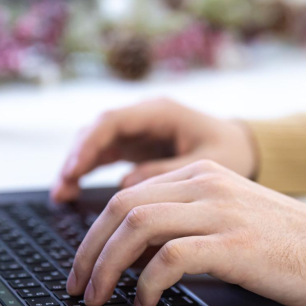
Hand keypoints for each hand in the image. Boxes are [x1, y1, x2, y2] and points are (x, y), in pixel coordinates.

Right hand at [51, 98, 257, 202]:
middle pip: (98, 131)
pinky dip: (88, 172)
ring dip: (77, 166)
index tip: (75, 170)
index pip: (114, 121)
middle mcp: (144, 117)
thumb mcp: (207, 163)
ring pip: (96, 143)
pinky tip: (72, 193)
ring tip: (61, 194)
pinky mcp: (137, 148)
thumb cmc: (232, 152)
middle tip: (62, 187)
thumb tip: (126, 186)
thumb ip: (168, 171)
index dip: (90, 145)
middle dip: (76, 157)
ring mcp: (138, 132)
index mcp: (161, 112)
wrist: (245, 148)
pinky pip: (105, 156)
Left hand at [67, 160, 305, 305]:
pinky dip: (146, 282)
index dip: (94, 232)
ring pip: (138, 226)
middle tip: (77, 284)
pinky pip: (170, 257)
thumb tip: (132, 253)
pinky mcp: (234, 243)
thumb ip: (181, 222)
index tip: (83, 263)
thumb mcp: (225, 217)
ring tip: (98, 295)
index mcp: (200, 175)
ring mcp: (220, 211)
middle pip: (122, 207)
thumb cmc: (282, 241)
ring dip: (107, 266)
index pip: (127, 194)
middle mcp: (205, 184)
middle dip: (89, 249)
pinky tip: (144, 301)